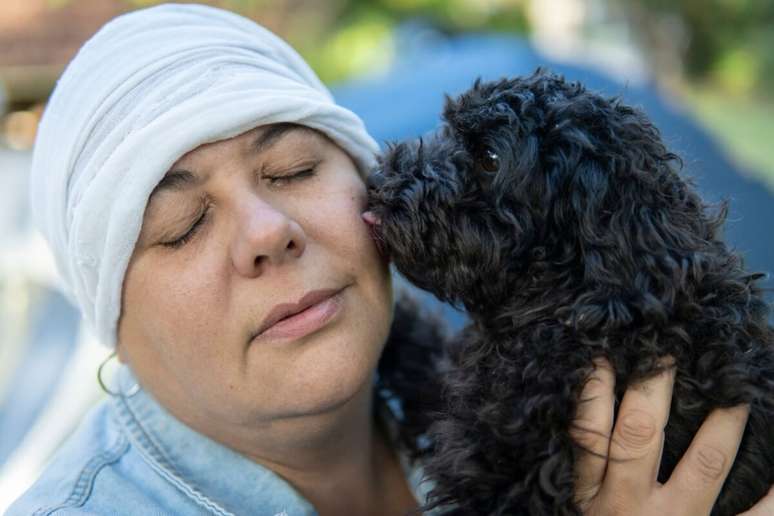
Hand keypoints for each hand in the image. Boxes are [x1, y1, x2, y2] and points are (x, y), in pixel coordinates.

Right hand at [570, 358, 773, 514]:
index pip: (589, 433)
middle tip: (671, 346)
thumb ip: (587, 465)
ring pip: (704, 462)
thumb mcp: (579, 509)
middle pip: (640, 434)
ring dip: (722, 419)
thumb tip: (591, 396)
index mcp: (594, 495)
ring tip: (736, 383)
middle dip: (653, 386)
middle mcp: (631, 506)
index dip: (593, 389)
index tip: (604, 352)